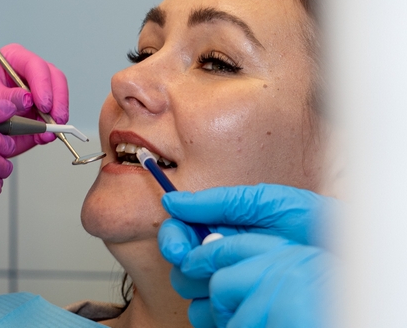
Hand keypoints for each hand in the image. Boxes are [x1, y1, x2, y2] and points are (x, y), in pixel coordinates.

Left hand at [0, 43, 68, 153]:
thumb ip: (5, 97)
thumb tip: (27, 99)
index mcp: (12, 60)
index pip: (34, 64)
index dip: (42, 82)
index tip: (42, 102)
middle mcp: (28, 75)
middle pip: (54, 78)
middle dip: (57, 99)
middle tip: (53, 117)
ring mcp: (36, 95)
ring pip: (59, 99)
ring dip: (57, 116)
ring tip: (47, 131)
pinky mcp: (39, 115)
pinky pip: (53, 121)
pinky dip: (51, 131)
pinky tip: (43, 137)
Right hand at [157, 185, 336, 327]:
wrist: (344, 255)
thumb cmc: (312, 225)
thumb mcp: (265, 203)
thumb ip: (218, 202)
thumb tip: (172, 200)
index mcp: (221, 230)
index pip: (179, 234)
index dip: (173, 239)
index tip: (178, 247)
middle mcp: (223, 260)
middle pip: (180, 267)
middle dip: (186, 265)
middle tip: (206, 263)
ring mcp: (233, 289)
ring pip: (193, 296)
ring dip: (205, 287)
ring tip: (235, 278)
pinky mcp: (243, 312)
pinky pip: (213, 319)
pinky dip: (219, 311)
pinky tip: (240, 301)